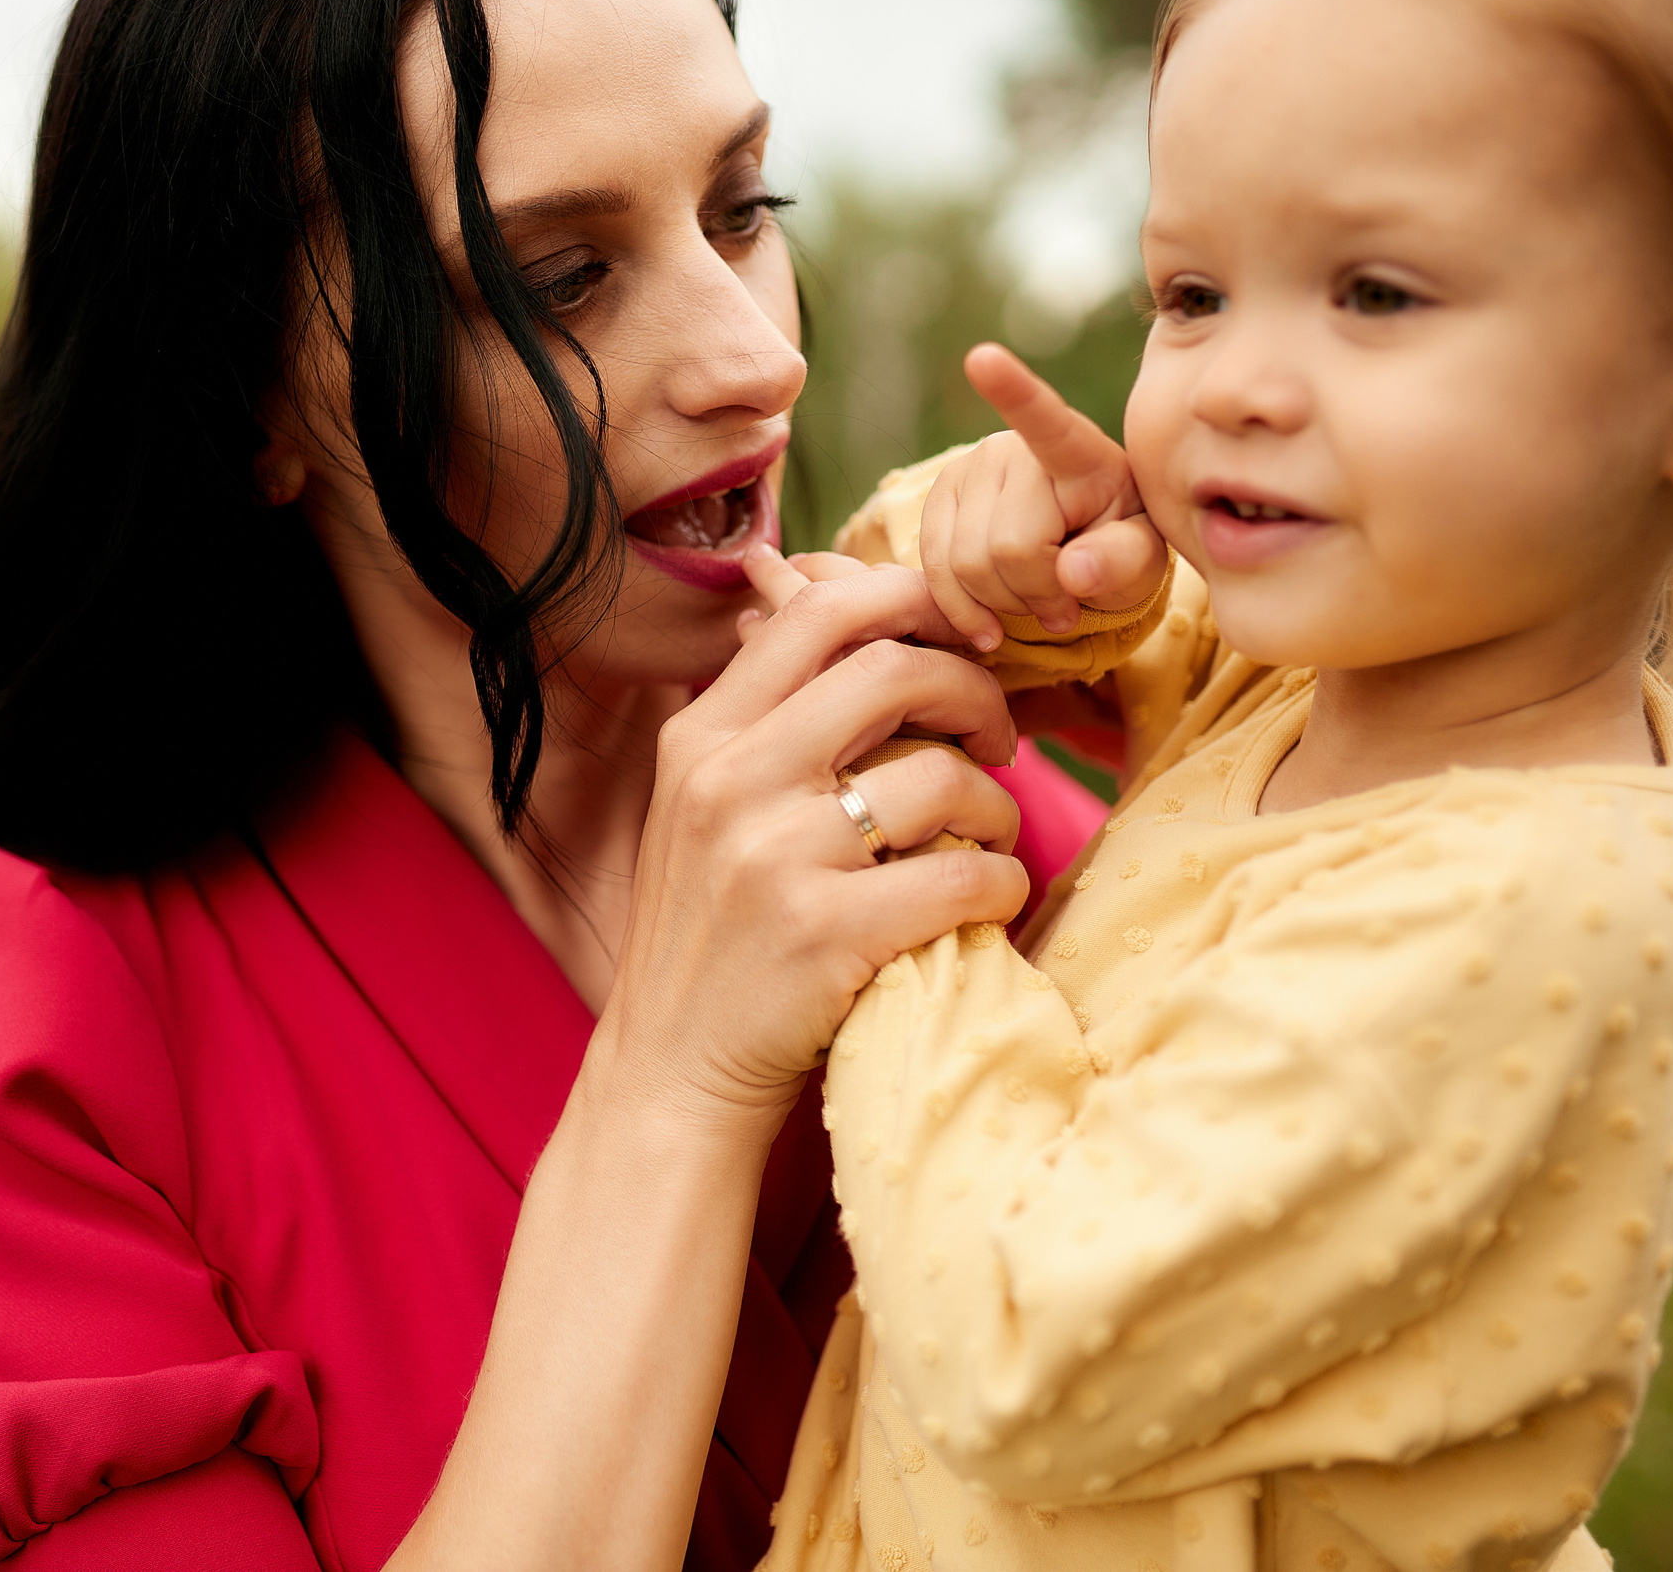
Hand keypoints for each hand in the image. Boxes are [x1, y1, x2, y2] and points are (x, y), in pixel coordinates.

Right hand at [600, 558, 1030, 1129]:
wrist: (670, 1072)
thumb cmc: (709, 934)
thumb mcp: (702, 806)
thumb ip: (761, 717)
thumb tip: (817, 599)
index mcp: (701, 737)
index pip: (818, 615)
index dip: (911, 603)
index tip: (959, 640)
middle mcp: (729, 782)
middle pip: (893, 670)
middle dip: (974, 693)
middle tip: (996, 738)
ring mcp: (774, 857)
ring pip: (943, 779)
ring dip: (997, 808)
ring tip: (986, 839)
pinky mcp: (825, 935)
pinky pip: (962, 878)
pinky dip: (1001, 885)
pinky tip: (988, 900)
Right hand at [923, 343, 1166, 637]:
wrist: (1075, 554)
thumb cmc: (1118, 548)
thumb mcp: (1142, 560)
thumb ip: (1122, 563)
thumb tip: (1074, 573)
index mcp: (1076, 451)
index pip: (1044, 421)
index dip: (1012, 390)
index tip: (982, 357)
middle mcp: (1009, 449)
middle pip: (1008, 547)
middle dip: (1038, 594)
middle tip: (1066, 606)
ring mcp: (964, 471)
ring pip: (967, 566)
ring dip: (1005, 606)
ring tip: (1038, 604)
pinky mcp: (934, 502)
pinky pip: (935, 573)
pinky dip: (962, 611)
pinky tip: (989, 624)